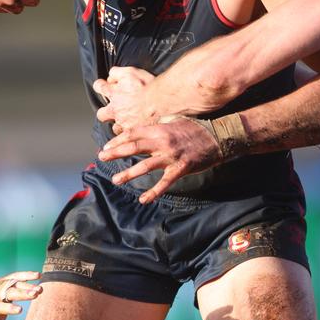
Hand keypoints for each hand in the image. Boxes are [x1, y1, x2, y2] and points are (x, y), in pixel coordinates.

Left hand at [0, 272, 41, 319]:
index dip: (7, 308)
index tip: (20, 310)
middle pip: (4, 292)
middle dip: (20, 293)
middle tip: (35, 294)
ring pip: (10, 283)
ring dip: (26, 285)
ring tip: (40, 289)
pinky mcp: (1, 283)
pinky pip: (13, 277)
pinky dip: (25, 276)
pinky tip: (37, 275)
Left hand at [95, 66, 158, 131]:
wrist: (160, 100)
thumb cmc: (147, 85)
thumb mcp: (130, 71)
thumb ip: (116, 73)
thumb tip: (109, 78)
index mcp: (113, 93)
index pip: (99, 87)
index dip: (100, 86)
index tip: (103, 86)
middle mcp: (115, 109)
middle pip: (101, 114)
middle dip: (105, 112)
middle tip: (114, 110)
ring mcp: (123, 122)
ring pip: (114, 128)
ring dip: (119, 125)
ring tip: (129, 123)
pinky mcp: (132, 131)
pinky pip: (127, 136)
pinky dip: (130, 133)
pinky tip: (137, 130)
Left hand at [98, 118, 221, 202]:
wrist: (218, 136)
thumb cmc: (196, 128)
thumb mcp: (175, 120)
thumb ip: (159, 124)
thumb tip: (146, 127)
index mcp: (160, 129)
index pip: (133, 133)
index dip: (118, 139)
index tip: (107, 145)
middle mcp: (163, 141)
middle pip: (134, 147)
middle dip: (115, 152)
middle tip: (101, 157)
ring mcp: (171, 156)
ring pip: (145, 166)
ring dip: (128, 174)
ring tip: (115, 179)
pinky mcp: (181, 168)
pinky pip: (165, 182)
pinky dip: (154, 192)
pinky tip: (143, 199)